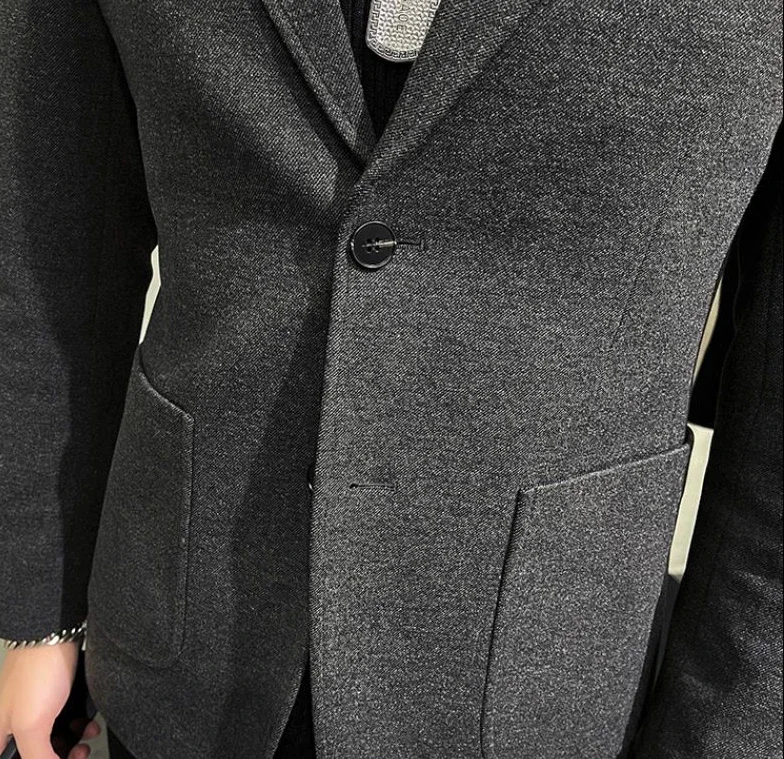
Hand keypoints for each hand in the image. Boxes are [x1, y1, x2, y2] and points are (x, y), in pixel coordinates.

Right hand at [0, 642, 96, 757]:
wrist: (57, 632)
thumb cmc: (37, 672)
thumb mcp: (31, 725)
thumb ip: (37, 756)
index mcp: (0, 733)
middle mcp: (13, 721)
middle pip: (35, 752)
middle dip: (59, 755)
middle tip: (78, 753)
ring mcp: (34, 707)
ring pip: (52, 737)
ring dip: (72, 741)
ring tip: (86, 737)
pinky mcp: (53, 694)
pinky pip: (64, 718)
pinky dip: (78, 724)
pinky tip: (88, 723)